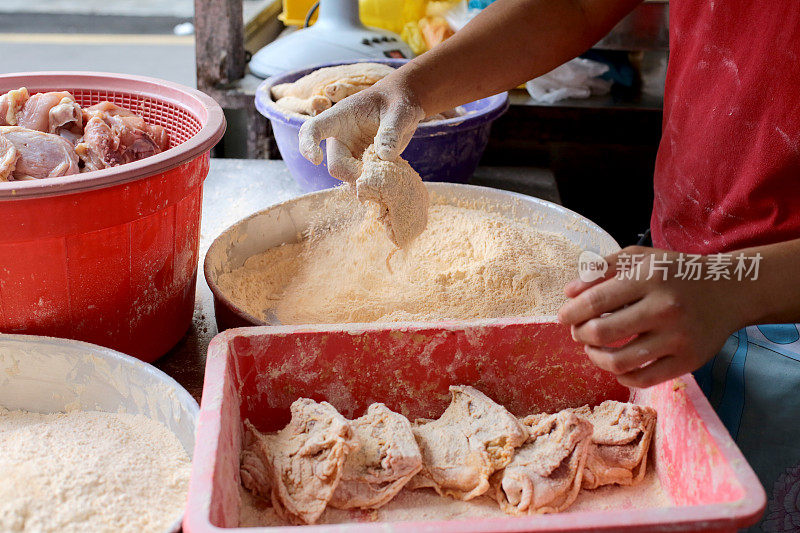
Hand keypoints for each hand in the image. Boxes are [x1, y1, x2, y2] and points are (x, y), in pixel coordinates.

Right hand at [298, 80, 424, 182]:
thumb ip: (391, 131)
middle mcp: (341, 138)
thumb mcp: (399, 111)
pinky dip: (374, 184)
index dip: (308, 145)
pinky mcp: (363, 164)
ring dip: (366, 181)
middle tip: (380, 171)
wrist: (404, 106)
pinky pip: (362, 181)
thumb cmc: (397, 101)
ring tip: (389, 172)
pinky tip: (390, 177)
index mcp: (340, 118)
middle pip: (336, 165)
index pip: (312, 130)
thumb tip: (385, 155)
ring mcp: (351, 153)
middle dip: (355, 174)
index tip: (316, 159)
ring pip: (348, 178)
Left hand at [557, 246, 746, 387]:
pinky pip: (643, 379)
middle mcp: (664, 308)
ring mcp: (678, 337)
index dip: (571, 312)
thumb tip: (569, 293)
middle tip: (579, 332)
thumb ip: (602, 269)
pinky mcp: (689, 361)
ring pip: (619, 362)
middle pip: (602, 333)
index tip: (563, 317)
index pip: (595, 301)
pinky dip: (622, 376)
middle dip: (580, 334)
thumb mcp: (640, 258)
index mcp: (649, 278)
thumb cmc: (674, 272)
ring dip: (596, 357)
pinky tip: (617, 365)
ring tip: (594, 349)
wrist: (730, 290)